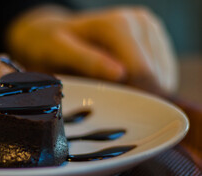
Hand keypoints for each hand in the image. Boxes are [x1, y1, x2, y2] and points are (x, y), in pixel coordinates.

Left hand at [6, 5, 177, 94]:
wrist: (52, 32)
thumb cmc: (51, 45)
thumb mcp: (59, 53)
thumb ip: (88, 62)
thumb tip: (120, 74)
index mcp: (117, 25)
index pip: (142, 73)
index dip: (130, 99)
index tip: (111, 112)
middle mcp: (139, 23)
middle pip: (155, 77)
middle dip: (134, 96)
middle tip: (105, 100)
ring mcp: (150, 30)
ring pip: (163, 79)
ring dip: (140, 91)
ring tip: (109, 86)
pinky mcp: (156, 41)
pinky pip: (164, 76)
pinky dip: (145, 87)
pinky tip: (121, 83)